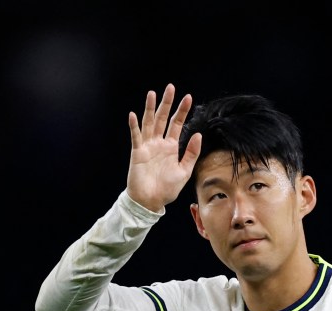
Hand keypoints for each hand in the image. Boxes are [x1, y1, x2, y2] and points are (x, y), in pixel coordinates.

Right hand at [125, 83, 201, 212]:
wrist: (151, 201)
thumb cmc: (167, 188)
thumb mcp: (184, 170)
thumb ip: (191, 153)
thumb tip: (198, 135)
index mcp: (171, 147)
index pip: (177, 124)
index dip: (182, 111)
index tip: (188, 97)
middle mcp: (159, 143)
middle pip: (163, 119)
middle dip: (167, 103)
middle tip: (171, 87)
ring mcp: (147, 146)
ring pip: (149, 123)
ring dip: (150, 108)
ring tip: (152, 94)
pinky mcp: (137, 152)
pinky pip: (136, 137)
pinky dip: (134, 126)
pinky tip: (133, 114)